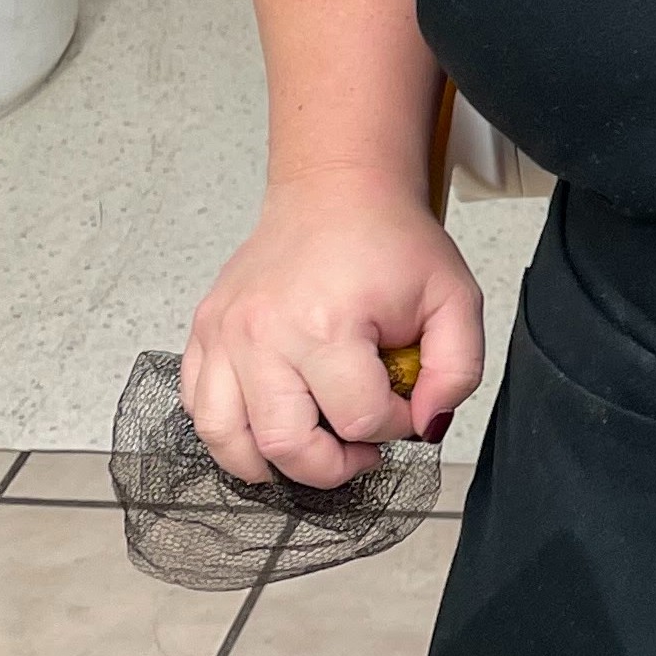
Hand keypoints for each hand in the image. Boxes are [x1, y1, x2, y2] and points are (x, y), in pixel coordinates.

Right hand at [182, 169, 485, 488]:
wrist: (337, 191)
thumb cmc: (389, 240)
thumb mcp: (454, 299)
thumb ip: (457, 371)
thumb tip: (426, 425)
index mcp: (327, 324)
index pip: (361, 421)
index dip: (396, 427)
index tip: (406, 405)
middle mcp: (264, 333)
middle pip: (287, 446)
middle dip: (334, 465)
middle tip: (360, 449)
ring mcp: (225, 333)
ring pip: (227, 440)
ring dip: (272, 465)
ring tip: (312, 448)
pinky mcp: (205, 331)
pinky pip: (197, 408)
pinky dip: (228, 433)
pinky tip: (267, 423)